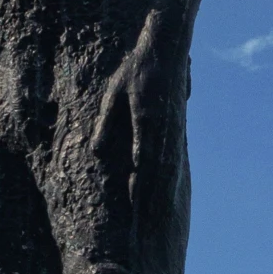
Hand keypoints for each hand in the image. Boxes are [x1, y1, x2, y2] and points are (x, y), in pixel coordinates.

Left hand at [91, 11, 175, 205]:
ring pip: (170, 169)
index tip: (132, 208)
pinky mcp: (177, 127)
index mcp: (146, 124)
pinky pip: (174, 158)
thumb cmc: (136, 69)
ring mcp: (173, 130)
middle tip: (147, 224)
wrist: (166, 48)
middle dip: (153, 200)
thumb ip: (106, 123)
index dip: (137, 187)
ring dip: (165, 194)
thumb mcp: (113, 94)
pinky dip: (172, 178)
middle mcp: (163, 131)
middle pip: (159, 173)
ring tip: (160, 216)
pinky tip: (170, 190)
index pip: (141, 163)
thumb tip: (95, 151)